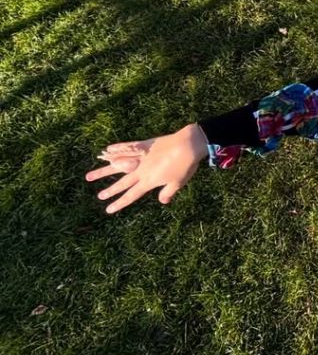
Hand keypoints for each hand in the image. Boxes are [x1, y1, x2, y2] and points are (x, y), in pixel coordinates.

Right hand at [85, 123, 208, 212]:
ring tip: (90, 176)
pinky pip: (128, 147)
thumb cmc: (186, 166)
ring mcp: (142, 157)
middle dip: (111, 191)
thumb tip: (162, 201)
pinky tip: (107, 149)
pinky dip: (117, 149)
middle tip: (99, 196)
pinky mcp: (145, 145)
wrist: (189, 145)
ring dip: (104, 171)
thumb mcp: (178, 183)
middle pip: (123, 183)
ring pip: (119, 165)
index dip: (120, 203)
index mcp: (149, 181)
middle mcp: (142, 170)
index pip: (131, 195)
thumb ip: (168, 192)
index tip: (108, 210)